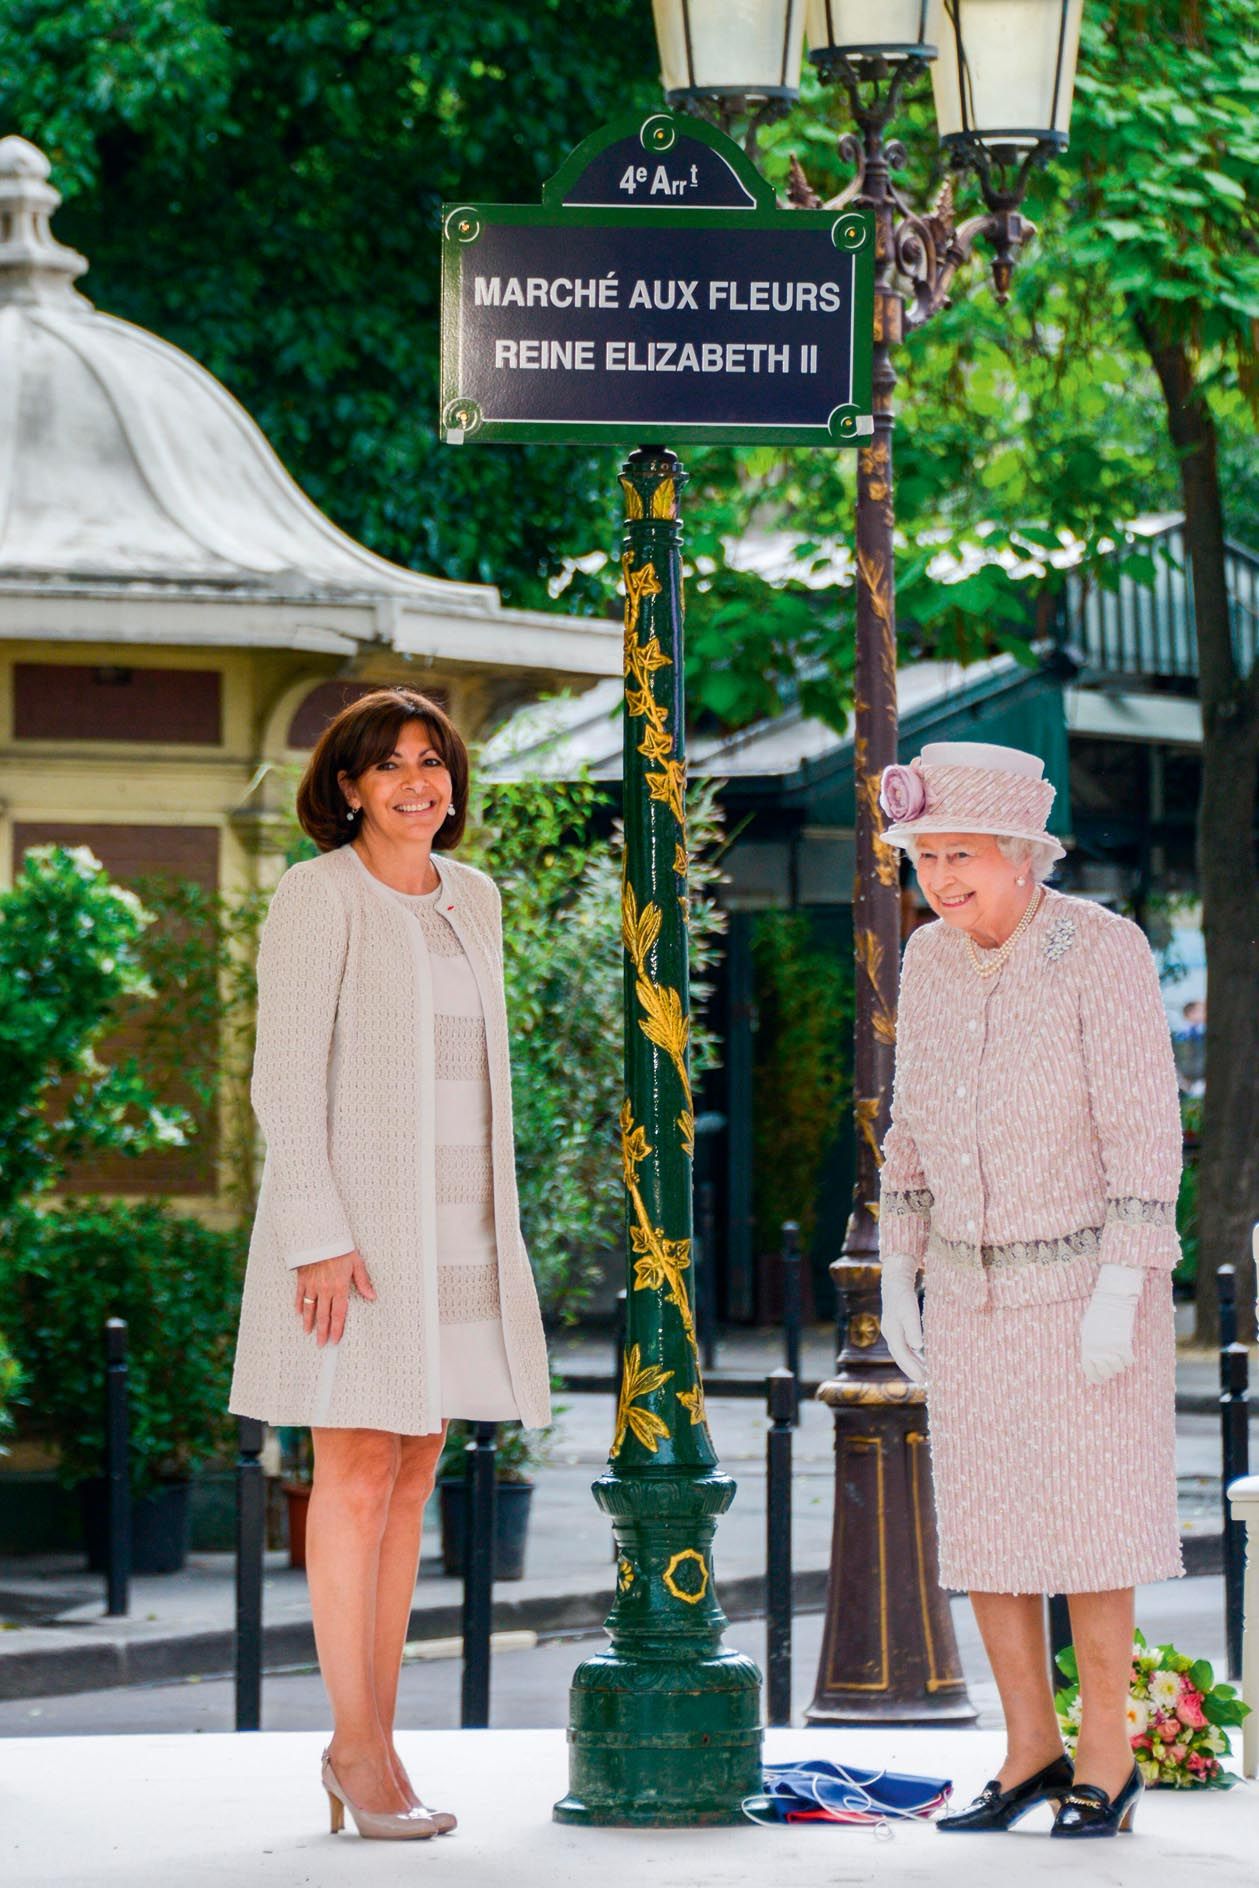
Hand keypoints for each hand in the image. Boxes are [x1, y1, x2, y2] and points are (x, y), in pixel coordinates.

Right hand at [294, 1249, 375, 1346]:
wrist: (320, 1236)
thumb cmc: (340, 1247)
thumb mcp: (356, 1263)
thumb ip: (363, 1281)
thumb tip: (372, 1296)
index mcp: (340, 1287)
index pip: (339, 1314)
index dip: (337, 1329)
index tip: (336, 1340)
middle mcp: (325, 1289)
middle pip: (323, 1316)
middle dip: (323, 1332)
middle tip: (321, 1344)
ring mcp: (312, 1285)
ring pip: (310, 1308)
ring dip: (309, 1322)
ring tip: (308, 1332)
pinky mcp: (302, 1278)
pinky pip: (300, 1295)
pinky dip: (299, 1305)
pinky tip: (299, 1313)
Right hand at [880, 1254, 926, 1382]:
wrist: (894, 1280)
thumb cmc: (903, 1295)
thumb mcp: (909, 1310)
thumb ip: (913, 1328)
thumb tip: (918, 1347)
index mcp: (892, 1332)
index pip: (903, 1355)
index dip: (912, 1368)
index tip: (923, 1379)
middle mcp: (889, 1334)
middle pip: (900, 1356)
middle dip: (911, 1370)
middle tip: (925, 1381)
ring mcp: (891, 1331)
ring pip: (901, 1352)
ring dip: (912, 1363)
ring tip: (924, 1374)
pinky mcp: (895, 1327)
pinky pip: (903, 1345)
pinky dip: (912, 1354)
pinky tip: (921, 1357)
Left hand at [1080, 1263, 1143, 1384]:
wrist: (1111, 1301)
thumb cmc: (1098, 1313)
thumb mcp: (1086, 1329)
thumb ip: (1088, 1345)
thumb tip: (1093, 1361)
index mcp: (1086, 1347)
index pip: (1089, 1371)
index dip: (1096, 1378)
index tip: (1100, 1380)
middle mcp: (1098, 1350)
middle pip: (1106, 1373)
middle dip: (1109, 1372)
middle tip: (1112, 1364)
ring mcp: (1111, 1348)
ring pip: (1119, 1368)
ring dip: (1120, 1364)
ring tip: (1119, 1354)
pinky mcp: (1123, 1344)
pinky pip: (1129, 1360)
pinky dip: (1129, 1358)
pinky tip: (1128, 1352)